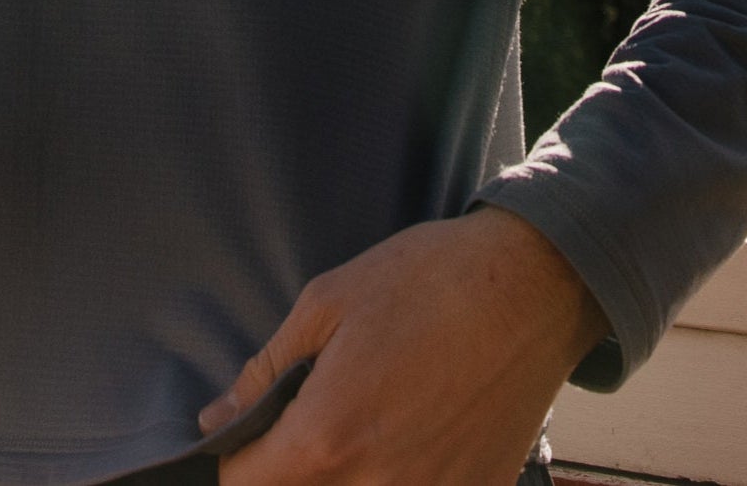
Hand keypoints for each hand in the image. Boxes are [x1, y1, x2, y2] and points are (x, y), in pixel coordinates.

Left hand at [200, 209, 607, 485]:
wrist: (530, 286)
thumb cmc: (426, 281)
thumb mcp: (327, 303)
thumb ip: (266, 371)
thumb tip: (217, 418)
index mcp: (327, 438)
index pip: (245, 485)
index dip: (233, 458)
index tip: (246, 434)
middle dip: (289, 469)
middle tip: (310, 420)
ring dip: (344, 475)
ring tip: (366, 420)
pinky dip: (400, 476)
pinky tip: (411, 434)